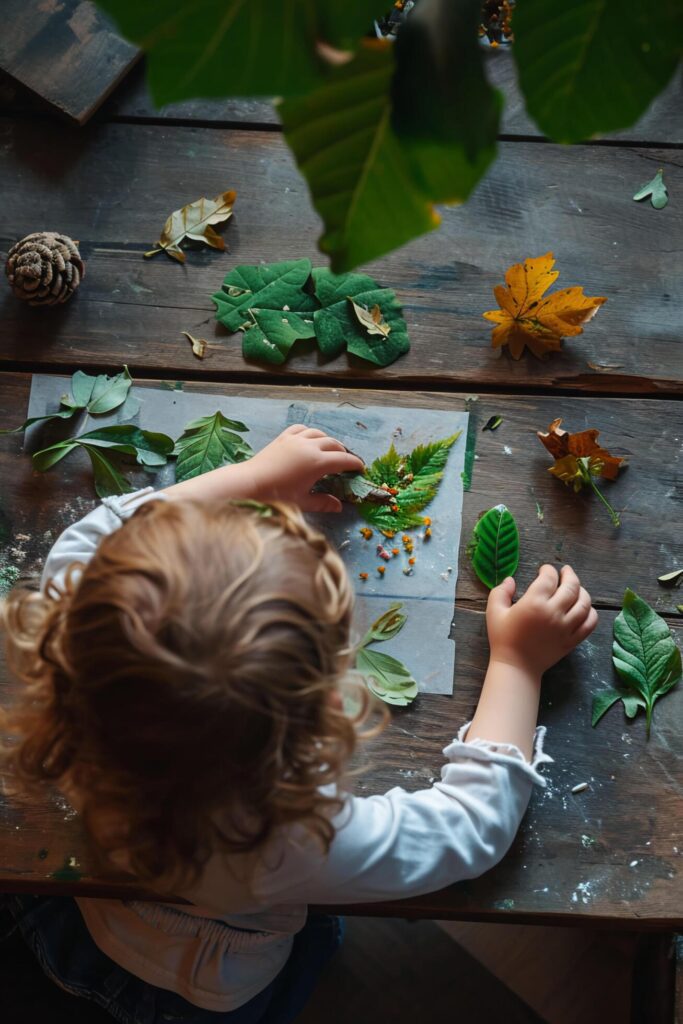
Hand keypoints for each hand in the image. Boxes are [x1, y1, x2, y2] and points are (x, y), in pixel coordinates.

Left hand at [243, 425, 363, 511]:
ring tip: (331, 450)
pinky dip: (311, 433)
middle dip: (343, 453)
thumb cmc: (276, 496)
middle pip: (334, 444)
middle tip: (347, 462)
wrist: (249, 484)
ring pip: (319, 434)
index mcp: (318, 463)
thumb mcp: (302, 502)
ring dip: (328, 441)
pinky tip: (310, 438)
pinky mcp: (283, 438)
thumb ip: (323, 503)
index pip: (344, 460)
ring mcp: (296, 440)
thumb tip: (338, 506)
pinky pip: (302, 428)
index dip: (355, 464)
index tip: (361, 469)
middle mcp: (310, 447)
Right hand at [486, 564, 597, 677]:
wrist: (516, 666)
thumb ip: (501, 591)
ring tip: (576, 587)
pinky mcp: (573, 640)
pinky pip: (590, 623)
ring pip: (584, 603)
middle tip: (565, 571)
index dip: (548, 570)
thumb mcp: (494, 612)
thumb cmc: (503, 638)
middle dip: (569, 575)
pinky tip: (584, 608)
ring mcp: (566, 627)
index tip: (545, 570)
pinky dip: (591, 612)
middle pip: (571, 586)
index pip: (548, 578)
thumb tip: (511, 579)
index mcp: (534, 602)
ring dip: (582, 591)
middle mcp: (553, 612)